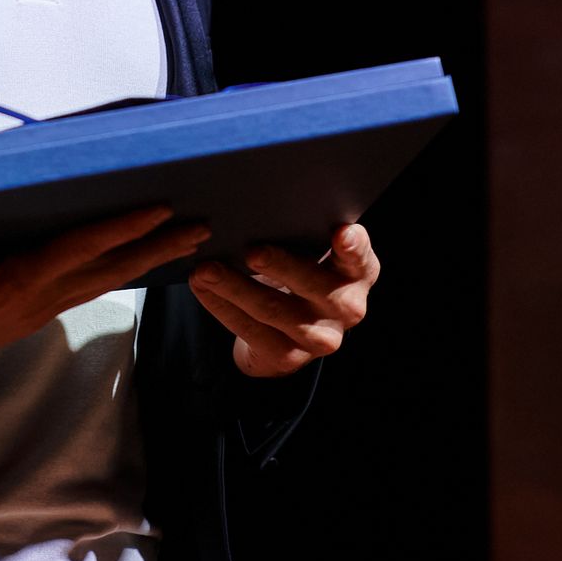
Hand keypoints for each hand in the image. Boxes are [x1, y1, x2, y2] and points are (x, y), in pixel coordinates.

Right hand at [0, 206, 209, 378]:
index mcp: (23, 281)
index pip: (82, 249)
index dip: (121, 229)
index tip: (159, 210)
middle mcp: (45, 295)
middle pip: (114, 268)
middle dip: (159, 247)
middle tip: (203, 228)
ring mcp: (47, 305)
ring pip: (110, 278)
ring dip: (150, 258)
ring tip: (187, 242)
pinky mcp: (41, 309)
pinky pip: (94, 284)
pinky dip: (123, 268)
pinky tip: (139, 260)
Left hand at [188, 223, 380, 378]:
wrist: (289, 330)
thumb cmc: (301, 272)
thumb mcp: (313, 252)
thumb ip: (306, 232)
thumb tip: (264, 204)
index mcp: (358, 272)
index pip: (359, 258)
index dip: (352, 246)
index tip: (341, 233)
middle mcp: (347, 307)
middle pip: (311, 284)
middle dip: (278, 266)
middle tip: (250, 251)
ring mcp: (319, 337)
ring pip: (272, 309)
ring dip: (235, 287)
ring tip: (207, 269)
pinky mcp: (288, 357)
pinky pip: (249, 330)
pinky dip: (221, 306)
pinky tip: (202, 287)